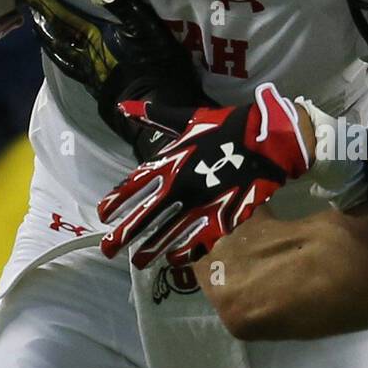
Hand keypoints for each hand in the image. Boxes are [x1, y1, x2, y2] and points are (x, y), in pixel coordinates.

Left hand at [15, 0, 205, 156]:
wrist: (158, 113)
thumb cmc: (156, 69)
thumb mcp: (147, 30)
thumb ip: (124, 4)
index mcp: (94, 37)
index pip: (61, 15)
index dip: (42, 1)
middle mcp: (85, 55)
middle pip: (55, 33)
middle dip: (39, 15)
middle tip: (24, 1)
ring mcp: (89, 75)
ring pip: (59, 52)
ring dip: (45, 38)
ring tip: (35, 28)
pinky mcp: (97, 90)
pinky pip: (70, 68)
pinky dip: (60, 57)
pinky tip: (62, 57)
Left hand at [98, 83, 311, 268]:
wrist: (264, 141)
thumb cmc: (225, 127)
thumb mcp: (186, 119)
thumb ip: (154, 117)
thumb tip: (123, 106)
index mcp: (169, 162)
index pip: (134, 187)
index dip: (116, 202)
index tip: (104, 215)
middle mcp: (179, 187)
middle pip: (145, 216)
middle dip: (124, 234)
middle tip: (108, 249)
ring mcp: (199, 206)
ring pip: (168, 234)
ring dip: (150, 249)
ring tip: (138, 261)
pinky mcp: (220, 218)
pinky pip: (197, 240)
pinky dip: (184, 251)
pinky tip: (174, 258)